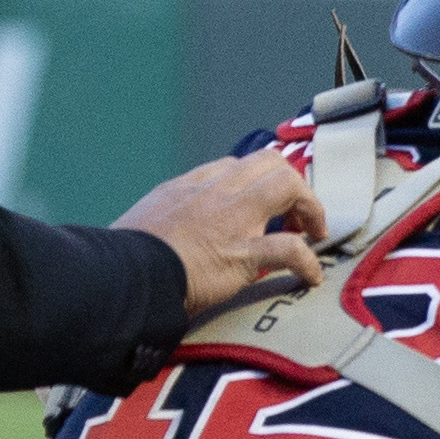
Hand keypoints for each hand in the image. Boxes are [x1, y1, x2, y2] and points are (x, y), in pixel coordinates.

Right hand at [115, 148, 325, 319]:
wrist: (125, 274)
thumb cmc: (125, 256)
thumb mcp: (143, 220)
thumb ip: (164, 218)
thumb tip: (166, 236)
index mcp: (189, 186)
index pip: (235, 166)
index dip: (256, 183)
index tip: (262, 203)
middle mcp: (216, 192)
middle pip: (269, 162)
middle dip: (291, 183)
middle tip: (297, 215)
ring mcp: (233, 218)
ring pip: (288, 186)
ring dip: (309, 208)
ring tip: (314, 233)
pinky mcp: (245, 252)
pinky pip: (291, 250)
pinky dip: (308, 262)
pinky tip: (310, 276)